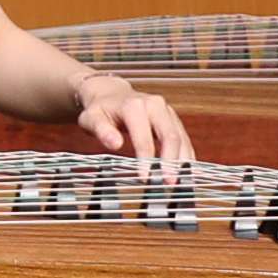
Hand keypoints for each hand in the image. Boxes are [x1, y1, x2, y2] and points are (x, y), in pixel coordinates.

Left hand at [71, 71, 196, 172]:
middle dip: (171, 162)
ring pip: (181, 138)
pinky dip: (186, 155)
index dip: (146, 160)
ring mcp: (167, 111)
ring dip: (182, 161)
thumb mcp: (91, 118)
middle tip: (169, 183)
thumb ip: (101, 130)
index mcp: (134, 106)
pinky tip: (186, 171)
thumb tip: (115, 144)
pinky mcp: (173, 119)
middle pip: (170, 136)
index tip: (145, 178)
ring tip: (179, 181)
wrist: (111, 95)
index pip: (144, 137)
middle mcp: (155, 105)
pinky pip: (184, 138)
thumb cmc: (100, 109)